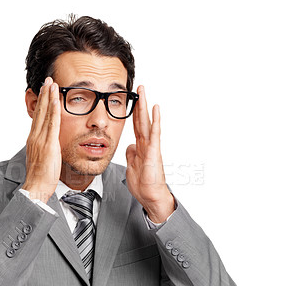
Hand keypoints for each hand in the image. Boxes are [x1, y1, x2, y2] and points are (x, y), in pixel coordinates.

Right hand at [22, 77, 61, 202]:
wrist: (35, 187)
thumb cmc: (40, 177)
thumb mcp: (42, 159)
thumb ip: (45, 149)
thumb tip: (51, 145)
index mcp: (34, 140)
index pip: (38, 117)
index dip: (41, 103)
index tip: (45, 91)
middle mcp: (35, 137)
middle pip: (39, 111)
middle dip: (44, 95)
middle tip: (47, 80)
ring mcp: (41, 140)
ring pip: (45, 114)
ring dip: (48, 97)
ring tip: (52, 83)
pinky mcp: (48, 145)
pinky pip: (52, 124)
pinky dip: (53, 111)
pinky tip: (56, 100)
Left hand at [126, 86, 173, 222]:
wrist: (151, 197)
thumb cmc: (143, 185)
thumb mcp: (131, 167)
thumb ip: (131, 155)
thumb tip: (129, 146)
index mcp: (140, 148)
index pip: (136, 126)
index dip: (133, 113)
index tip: (131, 101)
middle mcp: (146, 145)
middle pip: (141, 120)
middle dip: (139, 104)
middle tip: (139, 88)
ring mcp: (151, 147)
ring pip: (147, 123)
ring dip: (145, 106)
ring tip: (144, 92)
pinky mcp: (154, 153)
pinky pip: (155, 134)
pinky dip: (155, 121)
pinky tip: (155, 109)